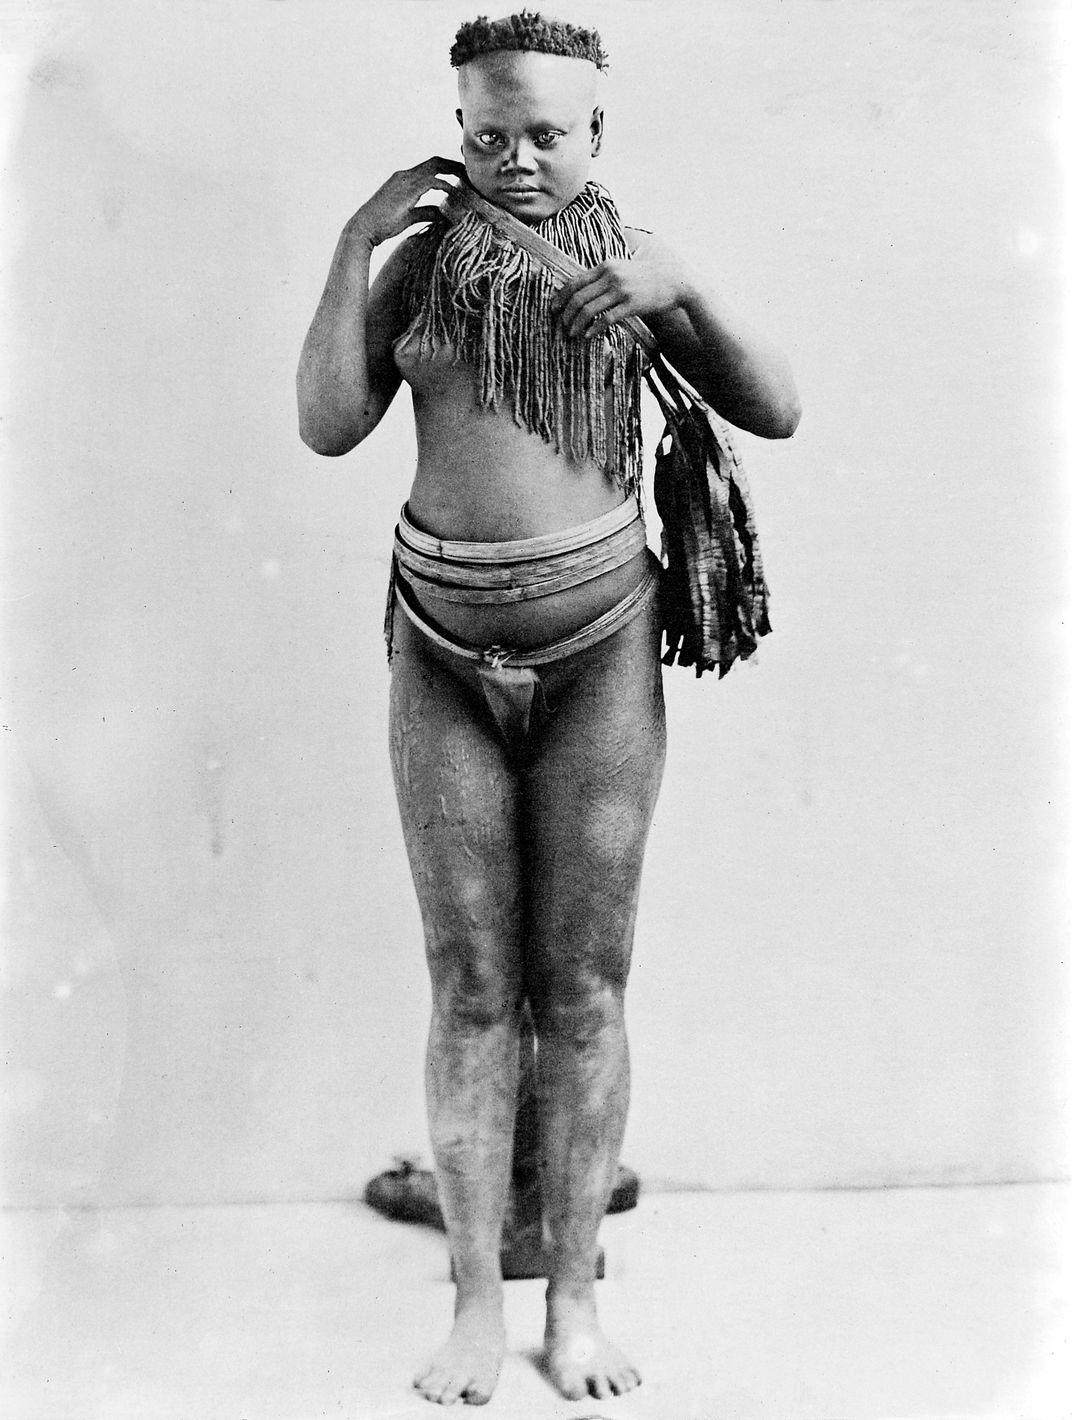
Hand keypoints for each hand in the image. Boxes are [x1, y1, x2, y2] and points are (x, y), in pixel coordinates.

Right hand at [346, 156, 467, 246]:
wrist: (364, 228)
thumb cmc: (382, 225)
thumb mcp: (409, 217)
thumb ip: (426, 212)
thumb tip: (442, 215)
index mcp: (404, 178)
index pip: (430, 167)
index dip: (447, 168)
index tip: (461, 175)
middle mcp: (405, 174)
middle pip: (436, 161)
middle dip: (455, 165)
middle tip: (471, 173)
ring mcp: (406, 179)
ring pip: (436, 167)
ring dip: (454, 171)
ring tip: (469, 180)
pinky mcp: (408, 189)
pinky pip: (433, 182)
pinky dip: (446, 186)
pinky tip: (456, 193)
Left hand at [549, 233, 689, 338]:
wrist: (675, 281)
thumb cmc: (647, 278)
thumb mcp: (623, 269)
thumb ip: (604, 276)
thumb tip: (584, 289)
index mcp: (606, 266)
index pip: (575, 281)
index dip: (560, 296)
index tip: (553, 308)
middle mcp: (611, 276)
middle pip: (577, 296)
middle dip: (565, 313)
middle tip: (562, 325)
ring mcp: (621, 290)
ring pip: (588, 308)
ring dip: (576, 323)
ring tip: (572, 333)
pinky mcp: (631, 304)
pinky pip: (606, 319)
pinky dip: (594, 329)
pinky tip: (588, 336)